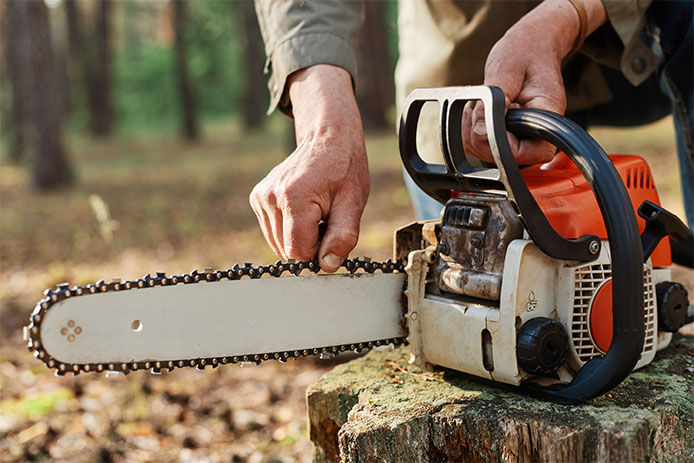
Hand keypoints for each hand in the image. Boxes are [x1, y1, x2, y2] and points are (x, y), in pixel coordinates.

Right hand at [249, 65, 368, 271]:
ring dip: (299, 237)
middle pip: (286, 250)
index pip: (298, 251)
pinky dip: (289, 228)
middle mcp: (271, 197)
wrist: (328, 138)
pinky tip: (303, 210)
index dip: (318, 250)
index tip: (331, 229)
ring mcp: (261, 197)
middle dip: (309, 243)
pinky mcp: (258, 198)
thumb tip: (327, 266)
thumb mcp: (353, 203)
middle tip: (326, 218)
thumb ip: (342, 237)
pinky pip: (273, 232)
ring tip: (316, 213)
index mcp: (294, 197)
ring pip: (278, 244)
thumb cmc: (345, 169)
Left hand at [463, 0, 606, 164]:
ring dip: (475, 139)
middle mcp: (539, 131)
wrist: (531, 43)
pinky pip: (488, 148)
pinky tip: (472, 117)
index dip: (501, 145)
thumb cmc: (524, 51)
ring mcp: (525, 135)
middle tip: (474, 115)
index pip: (530, 152)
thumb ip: (493, 102)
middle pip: (509, 159)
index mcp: (548, 116)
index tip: (484, 123)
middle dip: (482, 141)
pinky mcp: (511, 134)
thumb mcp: (506, 70)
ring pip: (495, 157)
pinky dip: (473, 136)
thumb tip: (481, 129)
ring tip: (474, 112)